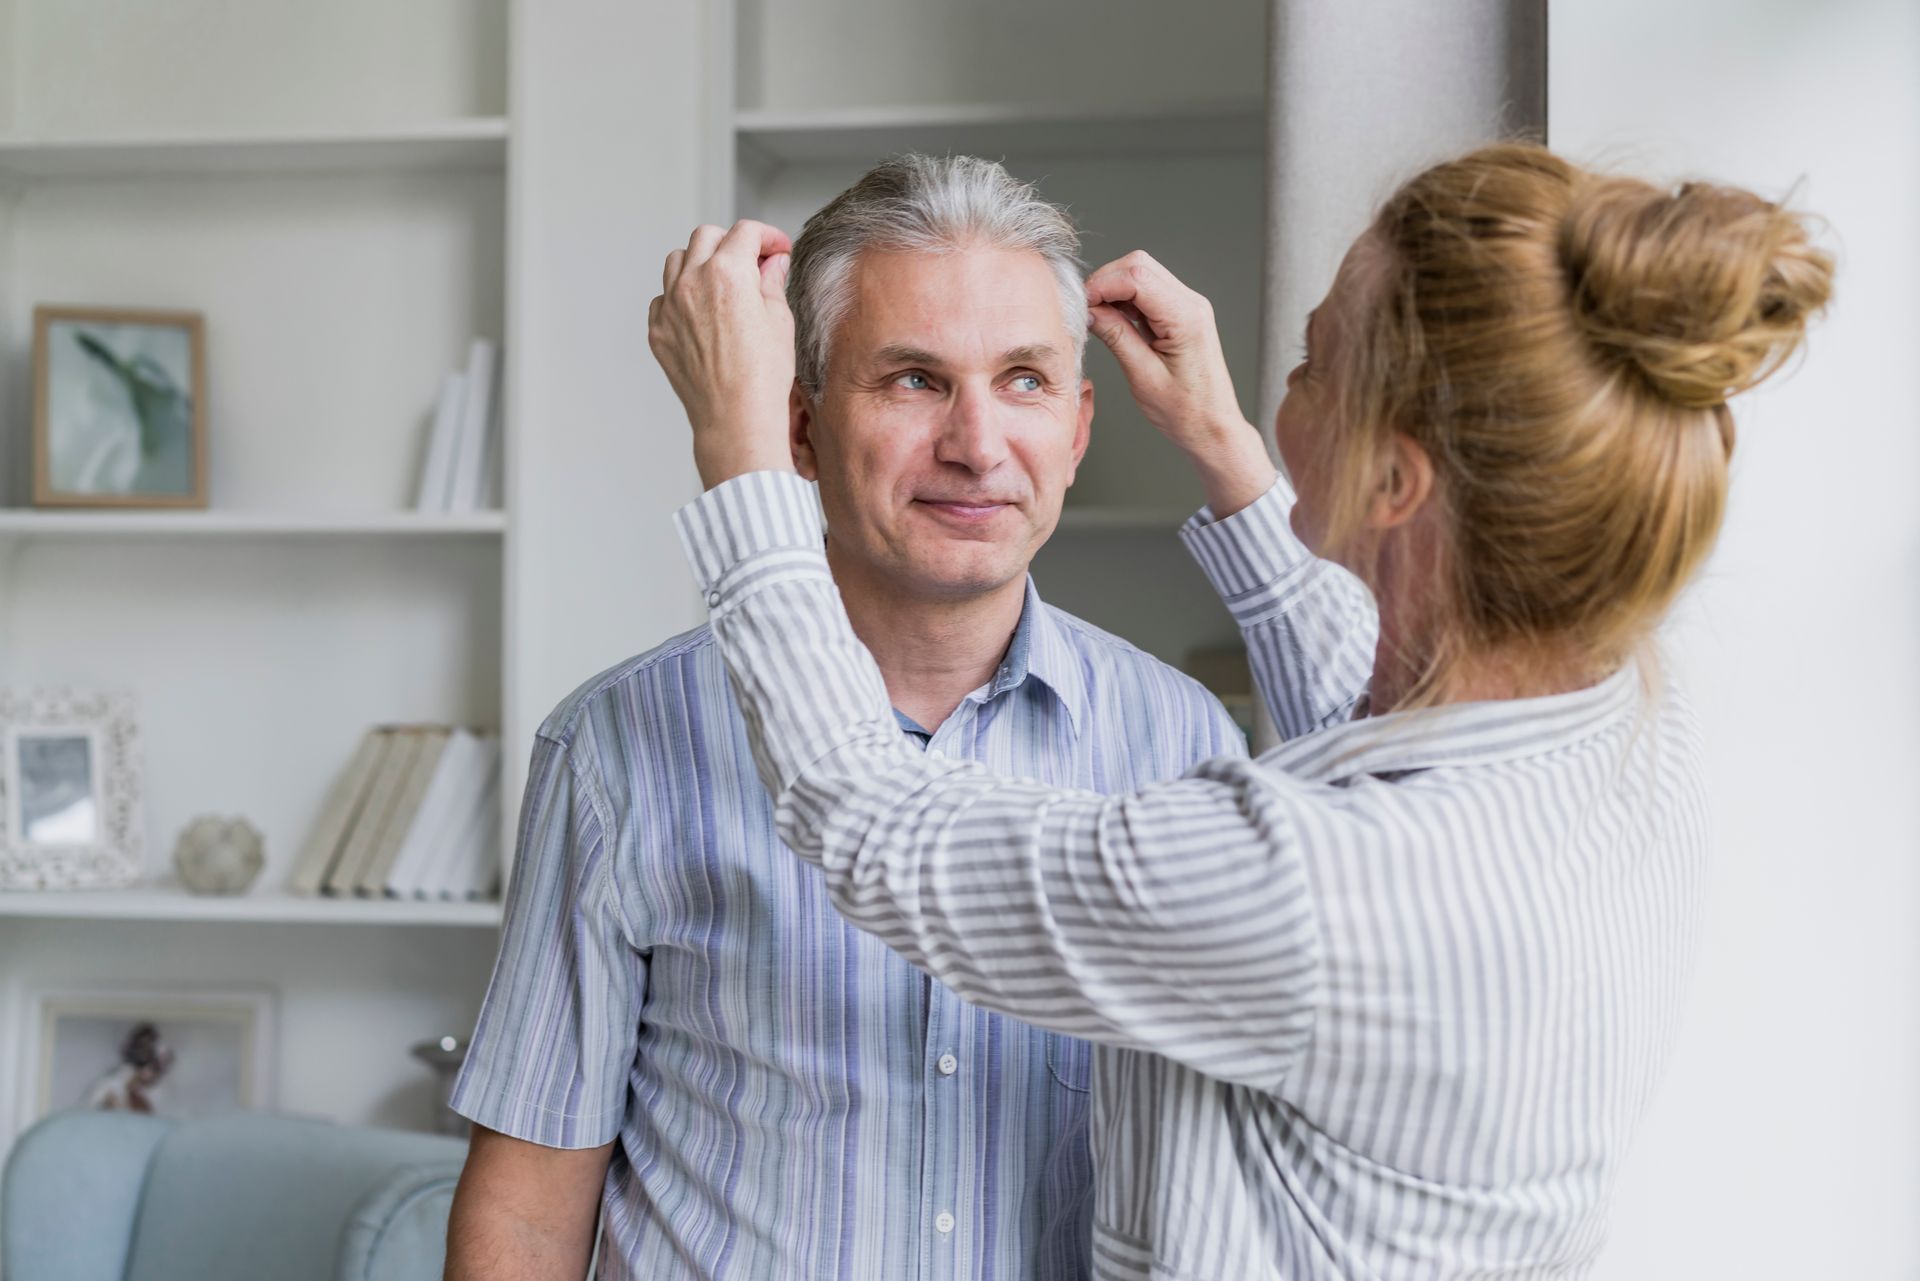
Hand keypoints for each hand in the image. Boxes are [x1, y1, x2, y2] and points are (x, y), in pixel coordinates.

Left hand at [648, 220, 796, 488]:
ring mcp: (669, 306)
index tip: (777, 249)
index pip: (746, 232)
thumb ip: (772, 282)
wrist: (735, 419)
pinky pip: (663, 297)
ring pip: (678, 260)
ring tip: (722, 283)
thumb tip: (772, 264)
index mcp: (728, 273)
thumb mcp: (780, 321)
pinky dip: (681, 295)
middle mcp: (693, 282)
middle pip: (707, 237)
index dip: (767, 236)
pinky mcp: (658, 330)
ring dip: (700, 262)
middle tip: (752, 263)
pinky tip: (702, 313)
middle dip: (732, 243)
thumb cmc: (762, 377)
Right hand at [1085, 251, 1275, 515]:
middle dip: (1105, 282)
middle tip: (1086, 312)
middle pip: (1139, 266)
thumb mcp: (1143, 377)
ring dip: (1114, 291)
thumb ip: (1116, 337)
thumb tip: (1090, 311)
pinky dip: (1125, 301)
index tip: (1081, 306)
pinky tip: (1115, 323)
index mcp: (1186, 318)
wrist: (1213, 427)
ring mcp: (1188, 306)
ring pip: (1141, 275)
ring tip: (1098, 320)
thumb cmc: (1186, 411)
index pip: (1137, 277)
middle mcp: (1191, 304)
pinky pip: (1148, 292)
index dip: (1101, 285)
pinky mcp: (1181, 314)